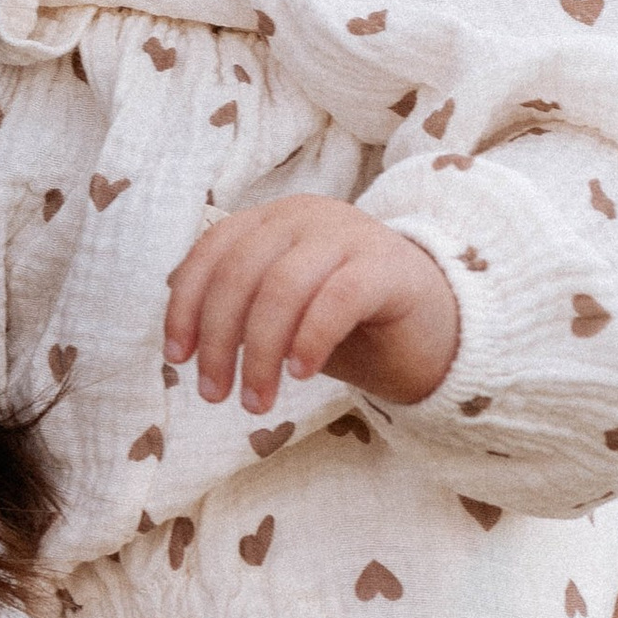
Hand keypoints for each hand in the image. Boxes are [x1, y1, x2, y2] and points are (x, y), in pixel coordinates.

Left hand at [163, 197, 460, 414]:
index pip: (214, 250)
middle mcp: (309, 216)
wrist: (439, 329)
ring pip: (283, 286)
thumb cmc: (351, 325)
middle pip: (242, 271)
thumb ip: (240, 310)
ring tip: (257, 401)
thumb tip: (182, 339)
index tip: (178, 357)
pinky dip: (310, 338)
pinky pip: (337, 298)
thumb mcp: (283, 314)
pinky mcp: (389, 267)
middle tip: (216, 395)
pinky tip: (301, 373)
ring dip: (261, 351)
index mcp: (275, 220)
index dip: (187, 303)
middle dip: (220, 339)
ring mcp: (351, 236)